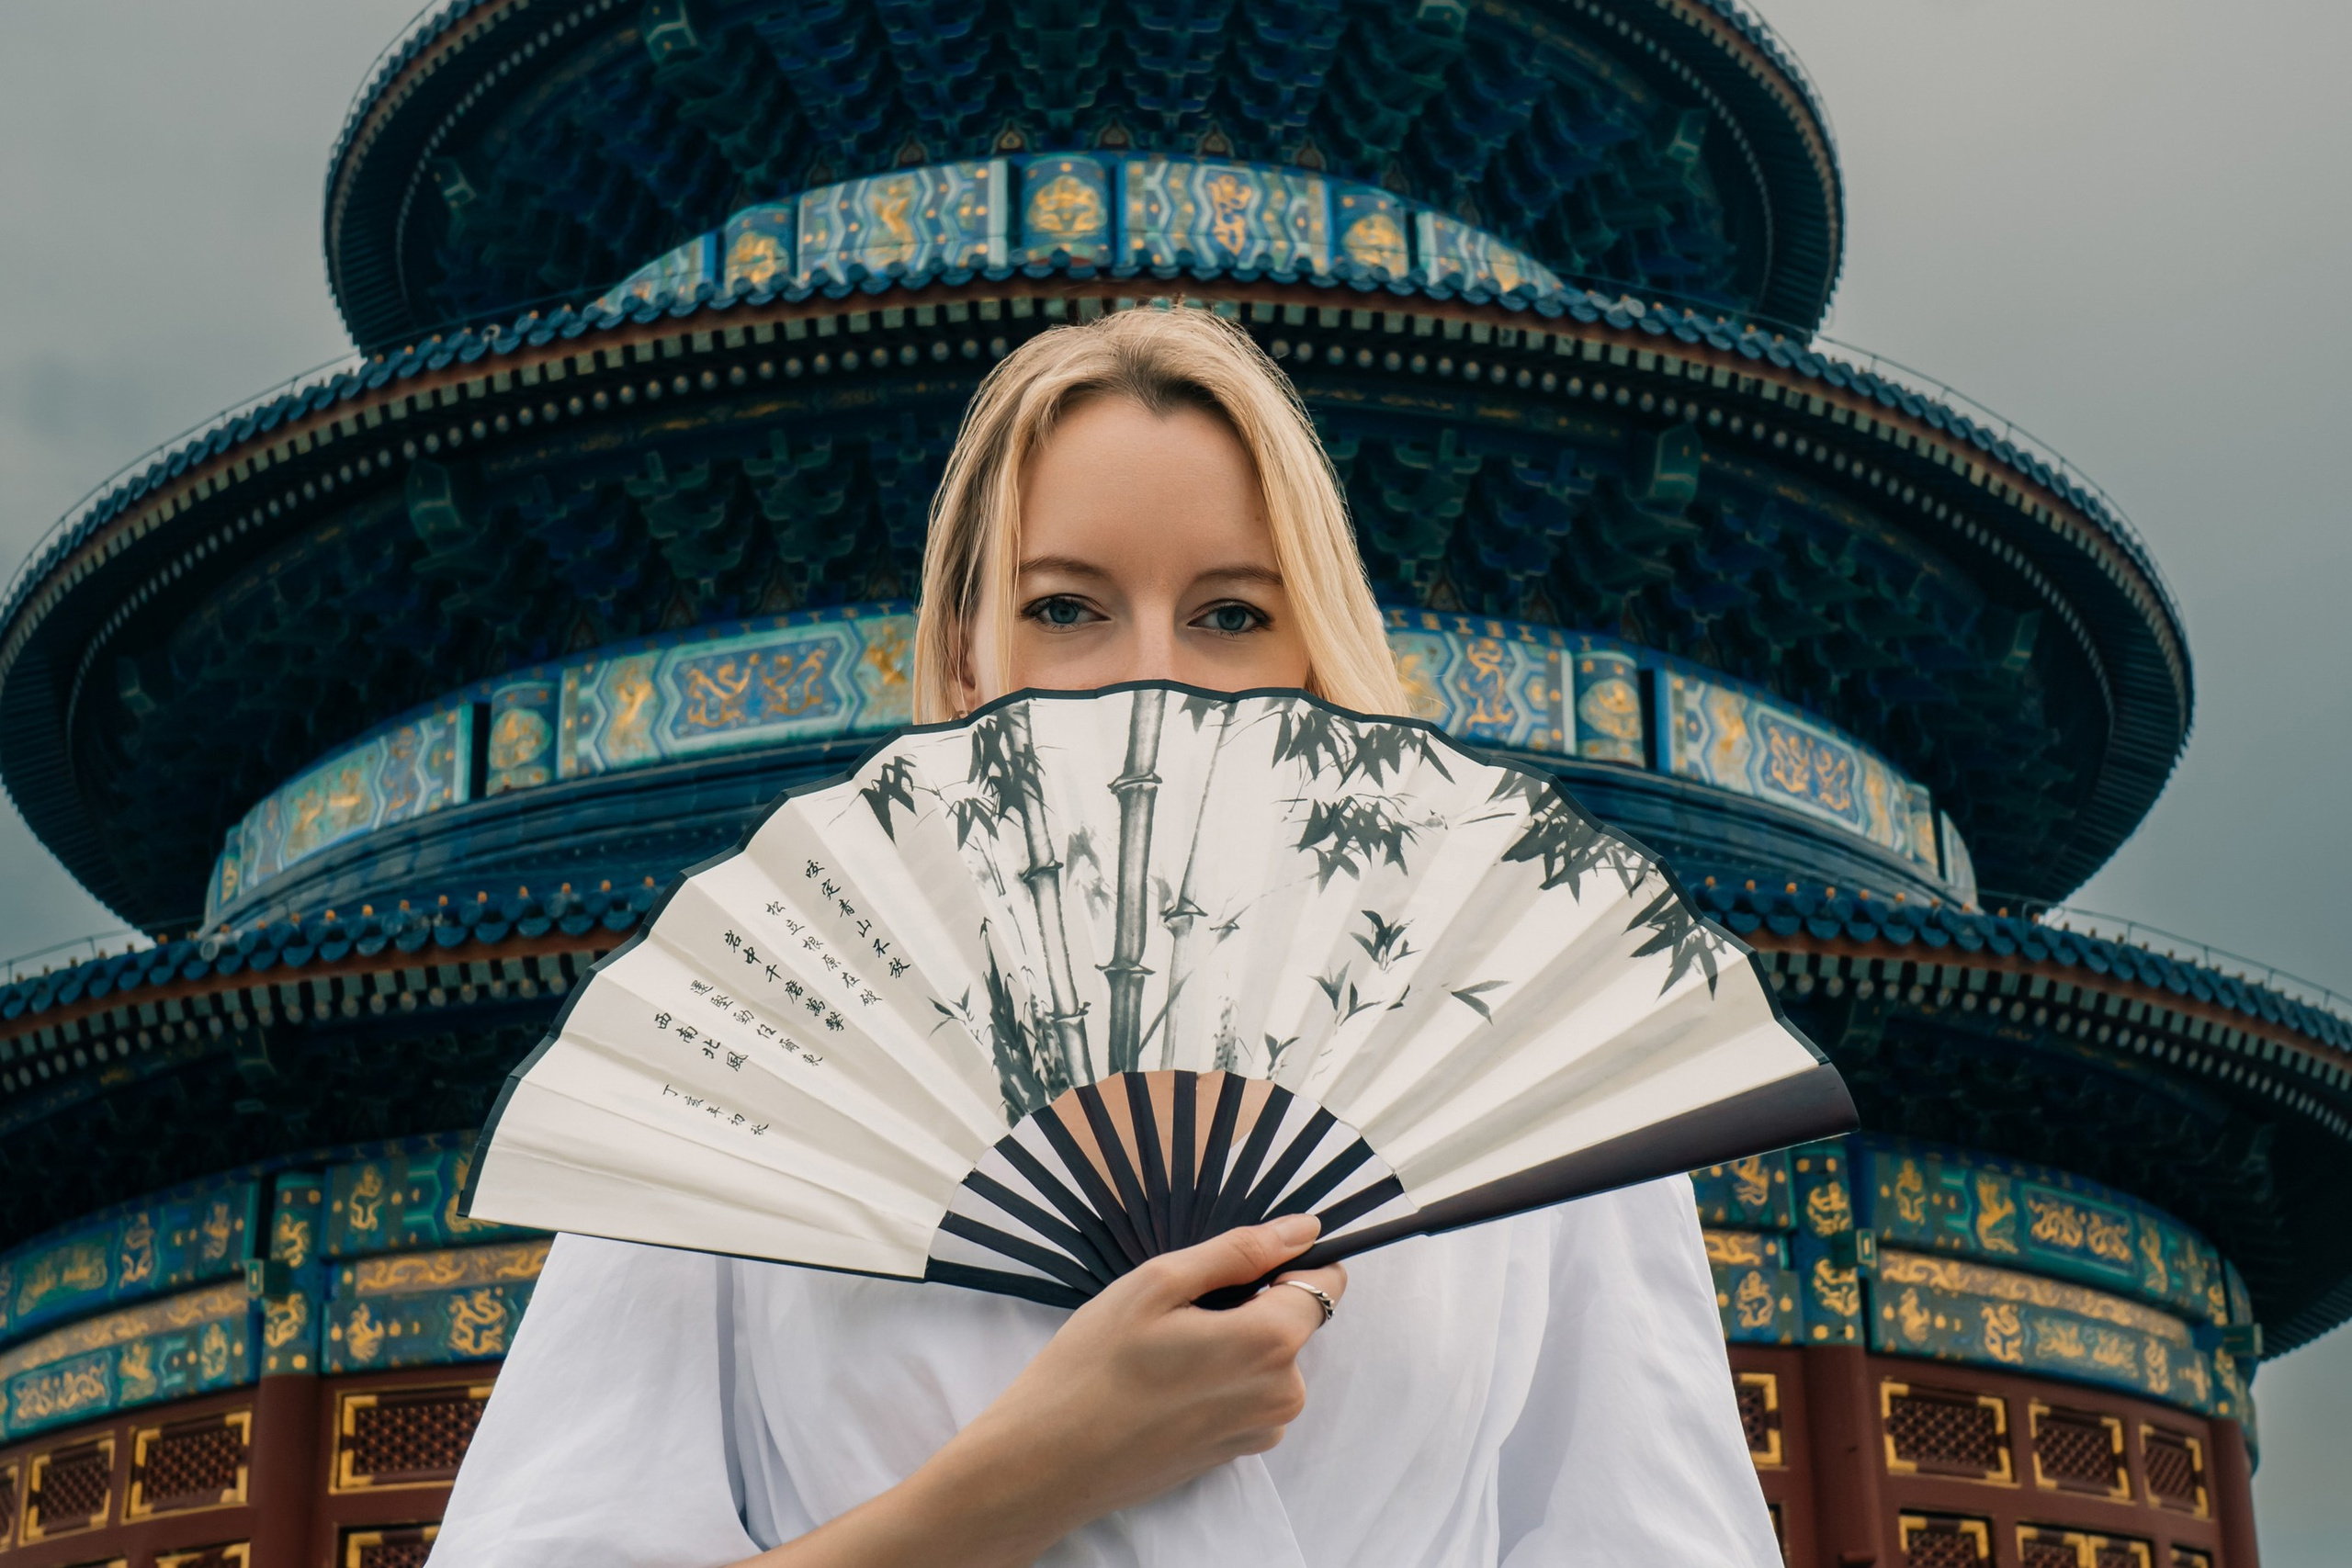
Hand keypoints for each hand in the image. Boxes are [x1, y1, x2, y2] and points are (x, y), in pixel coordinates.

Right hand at [945, 1213, 1348, 1536]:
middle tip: (1176, 1310)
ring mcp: (1260, 1430)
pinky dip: (1216, 1378)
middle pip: (1293, 1320)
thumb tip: (1304, 1229)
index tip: (1235, 1263)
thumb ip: (1240, 1251)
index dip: (1288, 1261)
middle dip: (1249, 1303)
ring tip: (1162, 1348)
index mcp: (1272, 1343)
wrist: (1048, 1463)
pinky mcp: (1235, 1452)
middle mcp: (1283, 1394)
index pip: (1325, 1282)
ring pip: (1268, 1358)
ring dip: (1230, 1341)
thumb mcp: (1160, 1283)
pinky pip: (1246, 1394)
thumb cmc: (1095, 1365)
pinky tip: (1162, 1383)